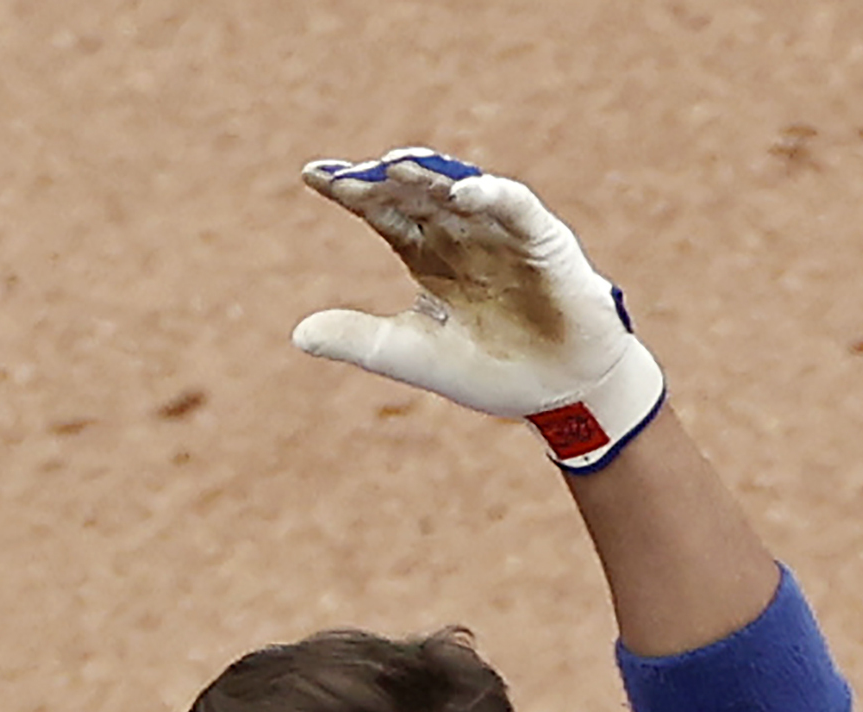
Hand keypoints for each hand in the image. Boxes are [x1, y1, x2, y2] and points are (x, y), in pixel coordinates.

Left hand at [289, 149, 666, 467]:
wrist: (564, 394)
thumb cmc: (495, 370)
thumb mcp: (418, 356)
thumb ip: (363, 341)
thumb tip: (298, 335)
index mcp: (428, 257)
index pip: (382, 213)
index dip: (351, 193)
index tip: (314, 176)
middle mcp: (460, 235)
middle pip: (413, 194)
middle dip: (382, 181)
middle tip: (347, 174)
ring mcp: (501, 231)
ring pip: (458, 189)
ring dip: (429, 177)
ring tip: (395, 166)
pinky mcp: (542, 238)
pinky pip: (514, 206)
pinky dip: (489, 196)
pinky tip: (461, 192)